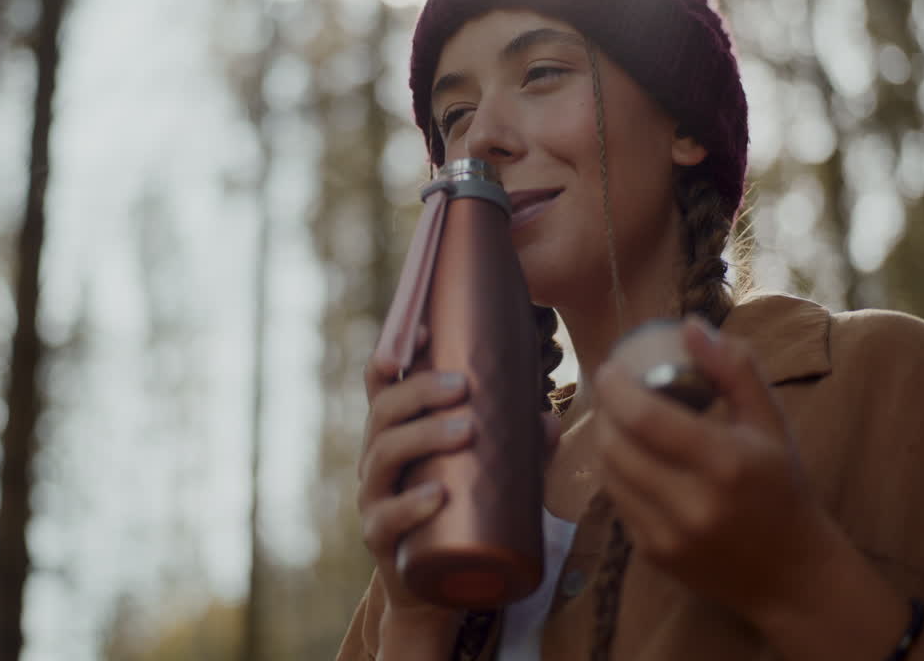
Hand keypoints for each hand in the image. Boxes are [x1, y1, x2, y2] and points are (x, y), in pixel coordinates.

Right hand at [358, 327, 560, 627]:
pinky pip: (387, 518)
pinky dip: (411, 505)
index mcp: (396, 436)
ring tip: (465, 430)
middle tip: (465, 384)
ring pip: (382, 457)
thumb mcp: (489, 478)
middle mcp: (376, 462)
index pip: (384, 388)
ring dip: (423, 436)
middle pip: (384, 414)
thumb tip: (550, 419)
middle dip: (421, 391)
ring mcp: (374, 500)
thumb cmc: (460, 519)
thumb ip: (518, 451)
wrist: (436, 593)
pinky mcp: (381, 542)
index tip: (423, 330)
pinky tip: (438, 496)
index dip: (394, 355)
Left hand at [592, 317, 834, 617]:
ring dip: (605, 440)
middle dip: (605, 411)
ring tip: (617, 419)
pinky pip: (617, 503)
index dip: (616, 388)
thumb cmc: (782, 487)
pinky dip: (618, 474)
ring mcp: (668, 535)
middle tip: (611, 391)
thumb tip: (691, 326)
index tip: (610, 368)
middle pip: (617, 445)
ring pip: (610, 474)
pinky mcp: (653, 555)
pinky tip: (633, 458)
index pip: (645, 418)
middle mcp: (692, 503)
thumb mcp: (770, 422)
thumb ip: (734, 369)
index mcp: (725, 464)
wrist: (792, 574)